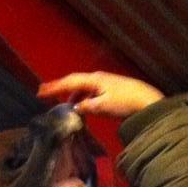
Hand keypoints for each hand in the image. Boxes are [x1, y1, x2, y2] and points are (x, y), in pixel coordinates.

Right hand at [37, 71, 163, 118]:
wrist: (148, 102)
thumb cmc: (125, 103)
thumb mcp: (103, 107)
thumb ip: (87, 107)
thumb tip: (75, 108)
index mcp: (94, 80)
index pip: (69, 82)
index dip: (54, 87)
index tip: (40, 92)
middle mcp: (98, 79)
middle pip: (74, 82)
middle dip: (59, 87)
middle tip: (44, 93)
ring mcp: (104, 83)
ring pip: (83, 88)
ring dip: (72, 95)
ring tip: (63, 105)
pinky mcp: (110, 90)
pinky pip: (90, 92)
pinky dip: (82, 99)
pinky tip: (82, 107)